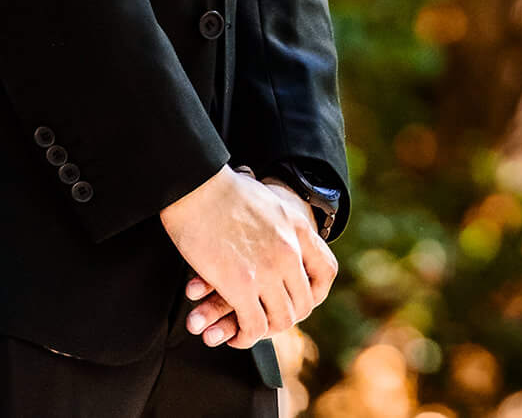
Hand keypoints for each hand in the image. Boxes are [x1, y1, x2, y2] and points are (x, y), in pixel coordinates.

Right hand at [159, 164, 326, 348]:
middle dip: (286, 317)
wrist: (196, 185)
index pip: (326, 271)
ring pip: (281, 319)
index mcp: (299, 229)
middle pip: (303, 302)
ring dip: (265, 331)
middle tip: (267, 321)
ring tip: (250, 331)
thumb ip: (280, 224)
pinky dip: (245, 336)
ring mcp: (268, 270)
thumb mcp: (269, 203)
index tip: (297, 298)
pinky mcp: (240, 285)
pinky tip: (235, 335)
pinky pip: (254, 325)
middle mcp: (290, 251)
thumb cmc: (222, 191)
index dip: (315, 291)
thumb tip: (277, 231)